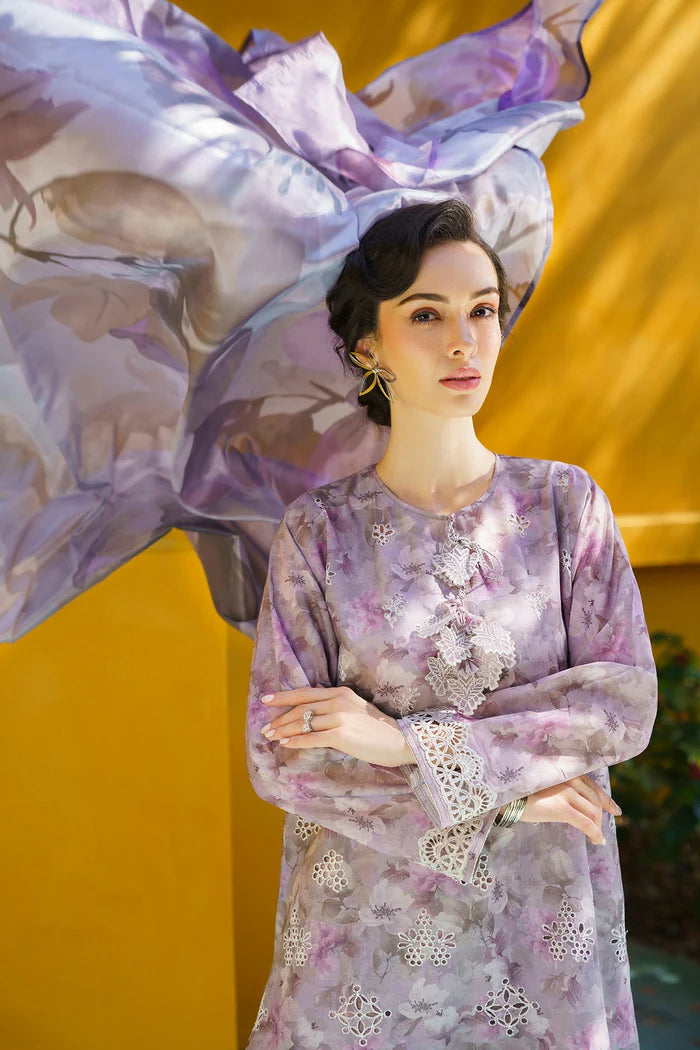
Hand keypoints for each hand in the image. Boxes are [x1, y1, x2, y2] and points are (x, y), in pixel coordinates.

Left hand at [259, 686, 416, 766]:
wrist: (399, 741)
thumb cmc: (376, 728)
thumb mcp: (355, 708)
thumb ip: (335, 704)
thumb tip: (311, 705)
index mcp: (340, 692)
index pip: (304, 693)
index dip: (283, 697)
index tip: (265, 700)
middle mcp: (338, 701)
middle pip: (300, 708)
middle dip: (279, 719)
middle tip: (265, 728)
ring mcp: (339, 717)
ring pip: (303, 723)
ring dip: (283, 731)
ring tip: (270, 737)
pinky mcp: (340, 734)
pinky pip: (311, 738)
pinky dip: (296, 741)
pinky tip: (285, 744)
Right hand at [515, 774, 621, 845]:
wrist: (505, 797)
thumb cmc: (520, 793)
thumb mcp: (545, 786)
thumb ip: (560, 789)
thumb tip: (575, 804)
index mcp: (566, 773)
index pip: (593, 787)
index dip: (607, 800)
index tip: (615, 811)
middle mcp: (569, 779)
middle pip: (595, 801)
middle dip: (600, 818)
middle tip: (600, 831)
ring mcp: (566, 793)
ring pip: (593, 813)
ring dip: (597, 827)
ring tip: (596, 838)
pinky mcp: (562, 808)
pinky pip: (586, 823)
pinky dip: (594, 833)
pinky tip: (596, 841)